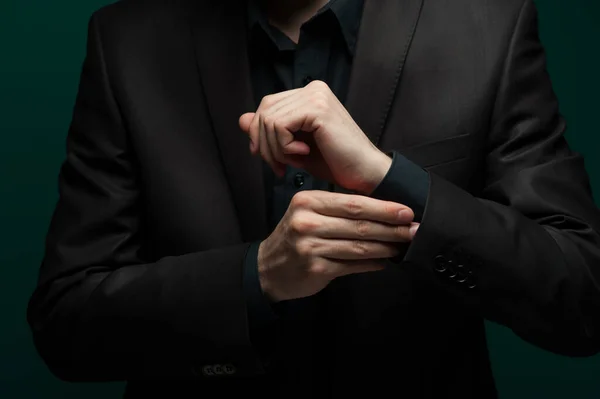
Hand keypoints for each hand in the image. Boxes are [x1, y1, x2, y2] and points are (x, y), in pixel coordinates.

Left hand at [239, 80, 391, 194]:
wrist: (364, 174)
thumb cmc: (334, 162)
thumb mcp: (293, 147)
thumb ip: (269, 132)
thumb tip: (242, 119)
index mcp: (309, 94)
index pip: (267, 106)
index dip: (259, 134)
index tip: (270, 160)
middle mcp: (313, 89)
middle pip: (264, 111)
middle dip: (264, 144)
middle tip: (279, 167)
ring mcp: (316, 96)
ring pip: (268, 120)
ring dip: (275, 149)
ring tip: (295, 161)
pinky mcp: (318, 109)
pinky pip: (279, 126)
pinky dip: (284, 147)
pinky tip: (302, 154)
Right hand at [257, 190, 418, 301]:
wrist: (268, 267)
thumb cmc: (293, 237)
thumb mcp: (307, 213)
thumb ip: (337, 209)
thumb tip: (380, 210)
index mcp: (308, 202)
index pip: (353, 203)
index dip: (383, 208)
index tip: (406, 211)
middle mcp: (307, 222)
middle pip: (359, 224)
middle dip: (391, 227)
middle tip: (414, 229)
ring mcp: (310, 247)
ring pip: (358, 246)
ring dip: (386, 247)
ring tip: (403, 245)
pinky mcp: (316, 268)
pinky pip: (352, 265)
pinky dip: (372, 264)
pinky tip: (384, 262)